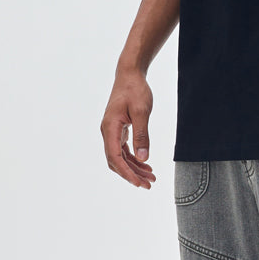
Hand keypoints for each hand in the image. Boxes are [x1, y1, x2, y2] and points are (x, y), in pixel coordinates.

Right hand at [101, 67, 155, 188]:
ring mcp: (111, 131)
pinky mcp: (118, 130)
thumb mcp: (142, 112)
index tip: (139, 183)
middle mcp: (107, 132)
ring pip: (120, 157)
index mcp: (110, 128)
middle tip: (149, 184)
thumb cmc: (135, 90)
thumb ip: (142, 135)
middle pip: (116, 161)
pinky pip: (123, 149)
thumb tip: (143, 158)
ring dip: (134, 168)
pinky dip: (134, 158)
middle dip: (132, 174)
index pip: (115, 157)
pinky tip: (145, 164)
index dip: (127, 172)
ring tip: (151, 177)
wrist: (129, 75)